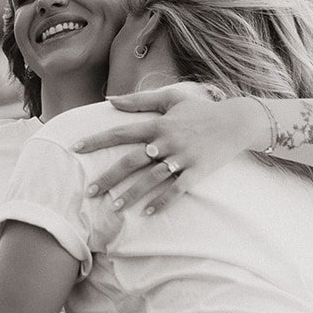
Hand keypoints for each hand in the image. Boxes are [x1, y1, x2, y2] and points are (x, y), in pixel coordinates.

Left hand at [71, 84, 263, 213]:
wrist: (236, 121)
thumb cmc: (201, 110)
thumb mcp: (171, 98)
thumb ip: (139, 100)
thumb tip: (110, 99)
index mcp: (158, 124)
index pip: (121, 132)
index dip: (97, 140)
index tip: (76, 148)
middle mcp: (167, 141)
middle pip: (131, 161)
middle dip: (109, 178)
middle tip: (90, 192)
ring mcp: (182, 158)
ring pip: (151, 179)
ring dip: (131, 194)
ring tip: (114, 208)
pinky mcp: (197, 172)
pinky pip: (177, 190)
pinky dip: (161, 202)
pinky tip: (147, 213)